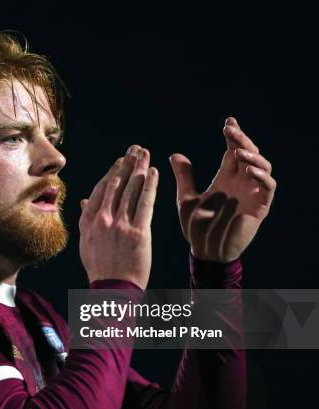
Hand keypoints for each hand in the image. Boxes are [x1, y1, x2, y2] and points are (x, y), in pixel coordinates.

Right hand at [79, 145, 158, 288]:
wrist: (113, 289)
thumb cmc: (101, 268)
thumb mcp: (87, 243)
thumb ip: (86, 218)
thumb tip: (84, 200)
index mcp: (89, 222)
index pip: (101, 189)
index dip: (112, 172)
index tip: (121, 160)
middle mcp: (103, 220)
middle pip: (116, 185)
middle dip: (127, 164)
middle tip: (135, 149)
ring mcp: (120, 225)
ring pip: (131, 190)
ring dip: (139, 169)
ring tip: (146, 154)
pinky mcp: (138, 232)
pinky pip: (145, 203)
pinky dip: (150, 186)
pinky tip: (155, 173)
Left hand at [169, 117, 276, 262]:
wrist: (204, 252)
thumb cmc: (196, 227)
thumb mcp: (186, 198)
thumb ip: (184, 177)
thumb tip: (174, 154)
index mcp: (225, 178)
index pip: (233, 151)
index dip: (233, 136)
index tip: (228, 122)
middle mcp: (241, 183)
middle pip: (249, 154)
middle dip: (242, 140)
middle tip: (230, 130)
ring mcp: (252, 194)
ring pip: (263, 167)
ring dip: (253, 156)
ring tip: (238, 151)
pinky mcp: (259, 208)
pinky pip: (267, 187)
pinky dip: (260, 176)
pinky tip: (247, 169)